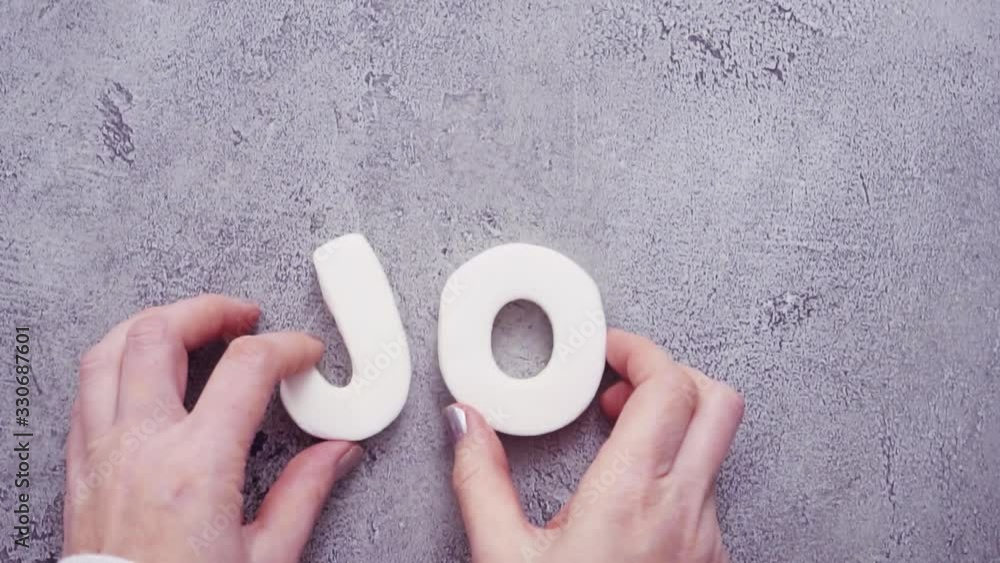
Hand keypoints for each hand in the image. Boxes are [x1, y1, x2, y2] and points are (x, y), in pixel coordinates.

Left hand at [63, 295, 362, 562]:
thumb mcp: (265, 558)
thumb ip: (304, 493)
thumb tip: (336, 452)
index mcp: (197, 466)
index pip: (247, 367)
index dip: (286, 346)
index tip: (303, 352)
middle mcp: (141, 446)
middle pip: (160, 333)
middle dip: (209, 310)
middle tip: (242, 317)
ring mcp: (103, 453)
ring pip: (109, 351)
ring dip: (153, 324)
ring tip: (188, 326)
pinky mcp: (80, 469)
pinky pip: (86, 391)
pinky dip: (118, 364)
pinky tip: (144, 373)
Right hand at [444, 328, 743, 562]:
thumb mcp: (502, 556)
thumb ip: (480, 478)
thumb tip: (465, 423)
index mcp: (630, 496)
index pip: (668, 385)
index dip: (639, 350)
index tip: (604, 352)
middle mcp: (683, 510)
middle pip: (716, 400)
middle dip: (669, 373)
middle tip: (617, 384)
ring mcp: (707, 537)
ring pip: (716, 445)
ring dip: (674, 422)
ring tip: (617, 434)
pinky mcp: (711, 559)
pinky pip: (710, 488)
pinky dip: (678, 466)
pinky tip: (630, 490)